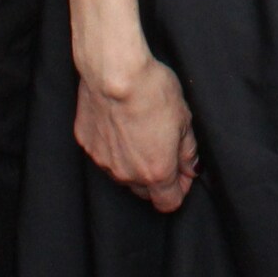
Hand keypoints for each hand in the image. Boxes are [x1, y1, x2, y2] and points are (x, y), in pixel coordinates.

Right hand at [75, 49, 199, 210]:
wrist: (114, 73)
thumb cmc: (152, 91)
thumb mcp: (184, 119)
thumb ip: (188, 151)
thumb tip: (190, 168)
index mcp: (156, 171)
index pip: (168, 202)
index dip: (180, 189)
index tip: (183, 173)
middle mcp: (127, 174)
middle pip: (145, 191)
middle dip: (156, 176)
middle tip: (162, 147)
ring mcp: (104, 162)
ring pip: (122, 174)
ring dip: (132, 162)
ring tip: (138, 131)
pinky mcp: (87, 145)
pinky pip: (104, 154)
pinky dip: (112, 146)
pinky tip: (118, 123)